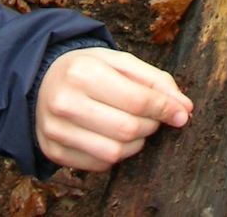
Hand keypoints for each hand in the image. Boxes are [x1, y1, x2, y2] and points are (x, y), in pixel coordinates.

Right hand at [35, 47, 192, 171]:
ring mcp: (56, 130)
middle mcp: (65, 102)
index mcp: (83, 72)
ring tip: (135, 127)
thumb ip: (154, 80)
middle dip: (151, 125)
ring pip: (114, 152)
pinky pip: (99, 164)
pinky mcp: (53, 151)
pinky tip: (113, 136)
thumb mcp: (119, 61)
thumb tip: (184, 108)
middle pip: (127, 129)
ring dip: (136, 143)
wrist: (42, 80)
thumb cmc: (87, 68)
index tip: (182, 113)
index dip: (164, 109)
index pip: (135, 99)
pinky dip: (116, 155)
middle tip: (154, 117)